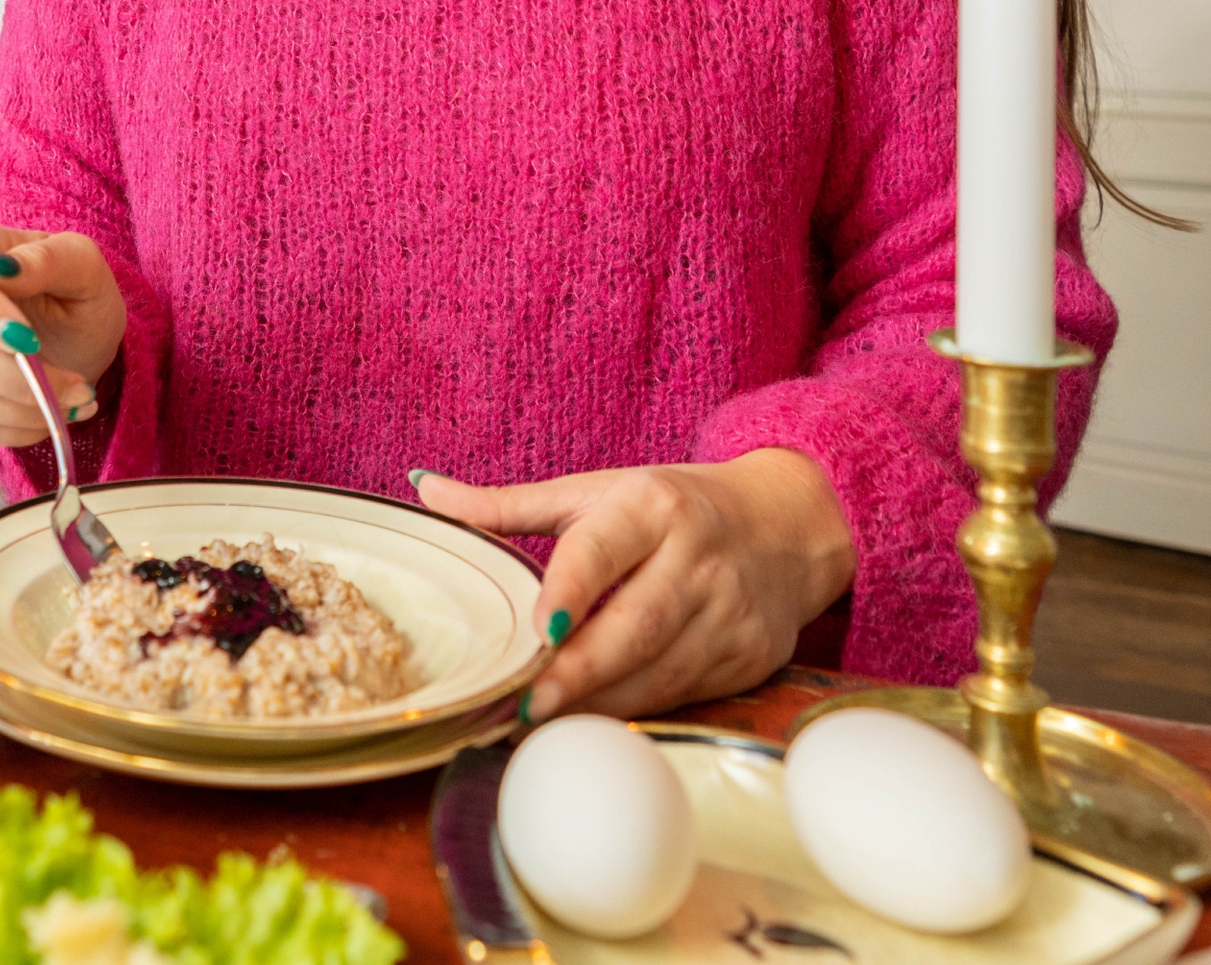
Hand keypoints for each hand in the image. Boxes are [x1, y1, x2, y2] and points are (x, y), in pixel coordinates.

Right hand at [0, 221, 126, 448]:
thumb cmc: (77, 290)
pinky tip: (49, 414)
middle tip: (78, 386)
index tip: (29, 339)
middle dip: (24, 378)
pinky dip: (18, 430)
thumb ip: (46, 258)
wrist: (77, 337)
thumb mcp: (82, 264)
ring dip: (29, 409)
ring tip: (73, 400)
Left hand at [414, 452, 852, 718]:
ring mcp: (729, 612)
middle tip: (525, 706)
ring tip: (543, 723)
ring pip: (658, 672)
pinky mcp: (750, 656)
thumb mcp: (597, 490)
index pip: (602, 552)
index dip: (569, 593)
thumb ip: (509, 503)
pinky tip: (594, 720)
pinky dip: (635, 710)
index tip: (537, 633)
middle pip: (632, 626)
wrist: (789, 524)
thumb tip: (422, 487)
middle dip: (578, 674)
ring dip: (599, 704)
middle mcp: (697, 558)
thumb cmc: (674, 506)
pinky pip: (682, 693)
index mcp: (652, 506)